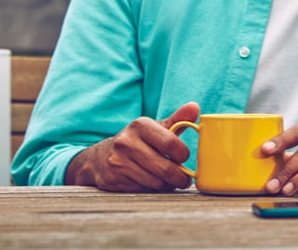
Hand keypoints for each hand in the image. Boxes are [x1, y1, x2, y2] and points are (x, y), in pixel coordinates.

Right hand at [64, 102, 199, 191]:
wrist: (101, 158)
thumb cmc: (138, 142)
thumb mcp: (156, 128)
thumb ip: (178, 119)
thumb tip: (195, 107)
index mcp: (140, 125)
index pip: (171, 143)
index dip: (183, 154)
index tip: (184, 158)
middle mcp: (126, 142)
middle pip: (165, 168)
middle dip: (179, 176)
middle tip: (184, 178)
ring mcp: (118, 161)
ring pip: (155, 182)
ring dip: (168, 185)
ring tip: (170, 181)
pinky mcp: (113, 179)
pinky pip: (143, 190)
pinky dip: (153, 190)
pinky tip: (153, 183)